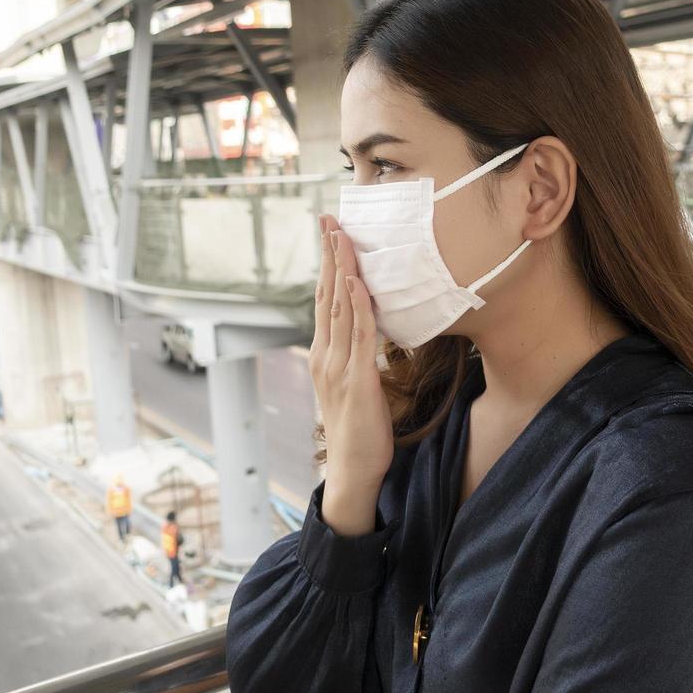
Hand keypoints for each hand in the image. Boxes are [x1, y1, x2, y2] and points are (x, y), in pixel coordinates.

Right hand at [310, 214, 393, 535]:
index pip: (324, 300)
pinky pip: (358, 335)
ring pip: (339, 308)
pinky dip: (358, 306)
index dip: (327, 265)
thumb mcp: (355, 385)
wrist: (352, 472)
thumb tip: (368, 329)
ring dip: (342, 270)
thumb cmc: (360, 431)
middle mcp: (325, 355)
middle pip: (326, 295)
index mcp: (324, 355)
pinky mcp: (357, 380)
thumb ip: (356, 356)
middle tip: (329, 220)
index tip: (330, 234)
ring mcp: (338, 366)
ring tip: (342, 238)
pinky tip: (359, 283)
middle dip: (329, 256)